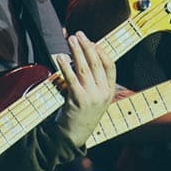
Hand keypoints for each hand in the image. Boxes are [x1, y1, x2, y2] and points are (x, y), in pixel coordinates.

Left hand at [54, 31, 116, 147]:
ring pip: (84, 67)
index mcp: (109, 91)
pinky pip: (71, 78)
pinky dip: (65, 65)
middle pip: (96, 63)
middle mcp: (102, 92)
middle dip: (87, 46)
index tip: (91, 42)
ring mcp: (91, 96)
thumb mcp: (95, 99)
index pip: (110, 65)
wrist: (73, 136)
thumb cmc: (81, 115)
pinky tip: (60, 57)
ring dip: (76, 51)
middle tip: (79, 34)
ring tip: (70, 39)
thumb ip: (93, 82)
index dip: (101, 51)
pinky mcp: (78, 99)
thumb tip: (83, 59)